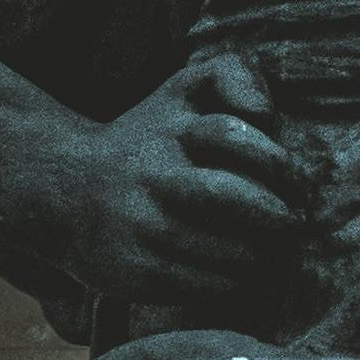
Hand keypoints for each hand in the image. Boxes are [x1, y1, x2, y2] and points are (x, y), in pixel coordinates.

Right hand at [7, 57, 312, 322]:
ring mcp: (140, 224)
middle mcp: (152, 173)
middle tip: (294, 224)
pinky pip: (200, 284)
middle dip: (275, 216)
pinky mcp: (132, 269)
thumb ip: (232, 75)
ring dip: (260, 255)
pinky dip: (231, 281)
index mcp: (170, 126)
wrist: (64, 189)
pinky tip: (237, 272)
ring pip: (221, 249)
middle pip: (226, 197)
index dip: (275, 161)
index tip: (295, 183)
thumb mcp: (183, 90)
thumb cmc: (150, 139)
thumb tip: (266, 114)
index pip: (232, 134)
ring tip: (271, 253)